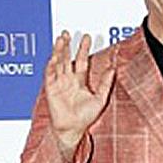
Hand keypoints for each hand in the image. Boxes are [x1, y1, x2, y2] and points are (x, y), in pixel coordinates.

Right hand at [45, 31, 115, 162]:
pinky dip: (51, 65)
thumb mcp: (100, 98)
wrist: (73, 130)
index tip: (86, 37)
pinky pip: (50, 75)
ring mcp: (59, 84)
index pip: (81, 61)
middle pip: (67, 59)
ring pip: (58, 63)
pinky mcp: (51, 89)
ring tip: (60, 39)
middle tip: (68, 33)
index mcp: (79, 82)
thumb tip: (113, 68)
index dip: (83, 49)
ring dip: (58, 51)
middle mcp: (68, 81)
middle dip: (67, 46)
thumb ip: (106, 83)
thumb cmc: (85, 118)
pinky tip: (54, 57)